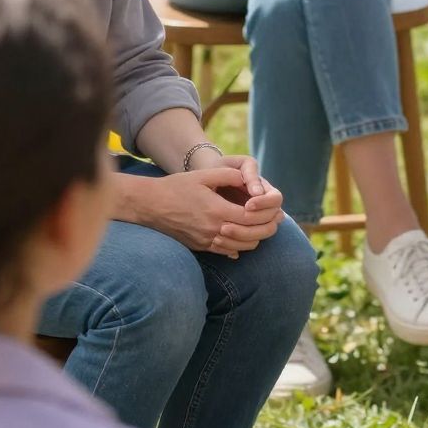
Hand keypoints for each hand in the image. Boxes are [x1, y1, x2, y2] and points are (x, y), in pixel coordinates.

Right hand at [151, 160, 283, 255]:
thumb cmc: (177, 187)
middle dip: (268, 229)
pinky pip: (227, 252)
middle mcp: (213, 230)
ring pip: (241, 247)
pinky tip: (245, 238)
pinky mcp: (200, 247)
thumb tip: (249, 179)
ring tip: (263, 227)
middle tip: (277, 220)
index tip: (277, 210)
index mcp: (217, 211)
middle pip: (251, 236)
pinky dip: (240, 246)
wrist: (150, 205)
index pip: (252, 219)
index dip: (268, 215)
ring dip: (256, 238)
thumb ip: (229, 176)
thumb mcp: (204, 176)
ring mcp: (206, 241)